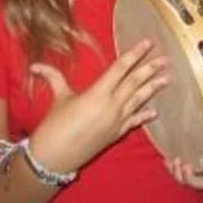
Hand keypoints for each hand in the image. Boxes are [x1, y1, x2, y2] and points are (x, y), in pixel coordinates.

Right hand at [28, 39, 168, 174]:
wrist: (54, 159)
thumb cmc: (54, 127)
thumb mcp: (58, 98)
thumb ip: (53, 78)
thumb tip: (35, 65)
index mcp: (98, 93)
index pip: (121, 68)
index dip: (135, 54)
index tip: (148, 43)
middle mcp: (112, 106)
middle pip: (135, 83)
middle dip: (150, 69)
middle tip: (165, 59)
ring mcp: (116, 121)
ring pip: (139, 100)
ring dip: (153, 89)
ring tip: (167, 78)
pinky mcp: (116, 135)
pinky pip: (134, 122)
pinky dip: (144, 116)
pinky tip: (154, 112)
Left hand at [166, 151, 202, 191]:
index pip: (202, 185)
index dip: (192, 179)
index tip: (188, 167)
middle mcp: (202, 181)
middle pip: (187, 183)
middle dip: (180, 174)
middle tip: (178, 161)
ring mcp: (194, 175)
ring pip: (180, 178)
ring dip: (174, 170)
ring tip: (171, 160)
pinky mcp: (188, 168)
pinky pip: (176, 171)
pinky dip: (170, 166)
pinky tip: (166, 159)